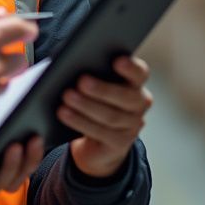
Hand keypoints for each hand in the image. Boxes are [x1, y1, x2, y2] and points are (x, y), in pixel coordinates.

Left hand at [60, 55, 151, 177]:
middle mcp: (139, 103)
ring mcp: (133, 126)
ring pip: (112, 116)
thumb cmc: (91, 100)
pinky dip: (80, 122)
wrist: (95, 140)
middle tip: (81, 81)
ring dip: (86, 105)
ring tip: (66, 96)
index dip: (131, 67)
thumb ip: (92, 72)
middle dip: (103, 89)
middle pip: (127, 97)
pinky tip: (64, 113)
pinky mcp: (121, 144)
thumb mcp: (93, 85)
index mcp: (135, 83)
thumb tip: (73, 63)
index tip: (116, 60)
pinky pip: (101, 133)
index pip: (140, 73)